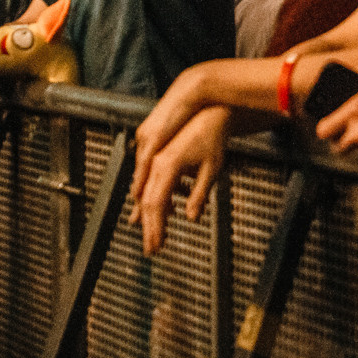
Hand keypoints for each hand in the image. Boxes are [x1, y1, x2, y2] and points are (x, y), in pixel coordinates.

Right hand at [130, 105, 231, 255]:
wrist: (207, 109)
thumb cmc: (212, 137)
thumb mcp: (211, 169)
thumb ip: (198, 195)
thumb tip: (192, 217)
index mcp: (166, 166)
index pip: (155, 204)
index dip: (154, 228)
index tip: (156, 245)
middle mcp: (155, 162)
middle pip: (145, 202)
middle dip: (149, 227)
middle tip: (152, 248)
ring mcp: (154, 158)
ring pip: (146, 192)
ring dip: (151, 215)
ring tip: (157, 234)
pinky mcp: (157, 155)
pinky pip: (152, 182)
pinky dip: (158, 198)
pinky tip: (171, 208)